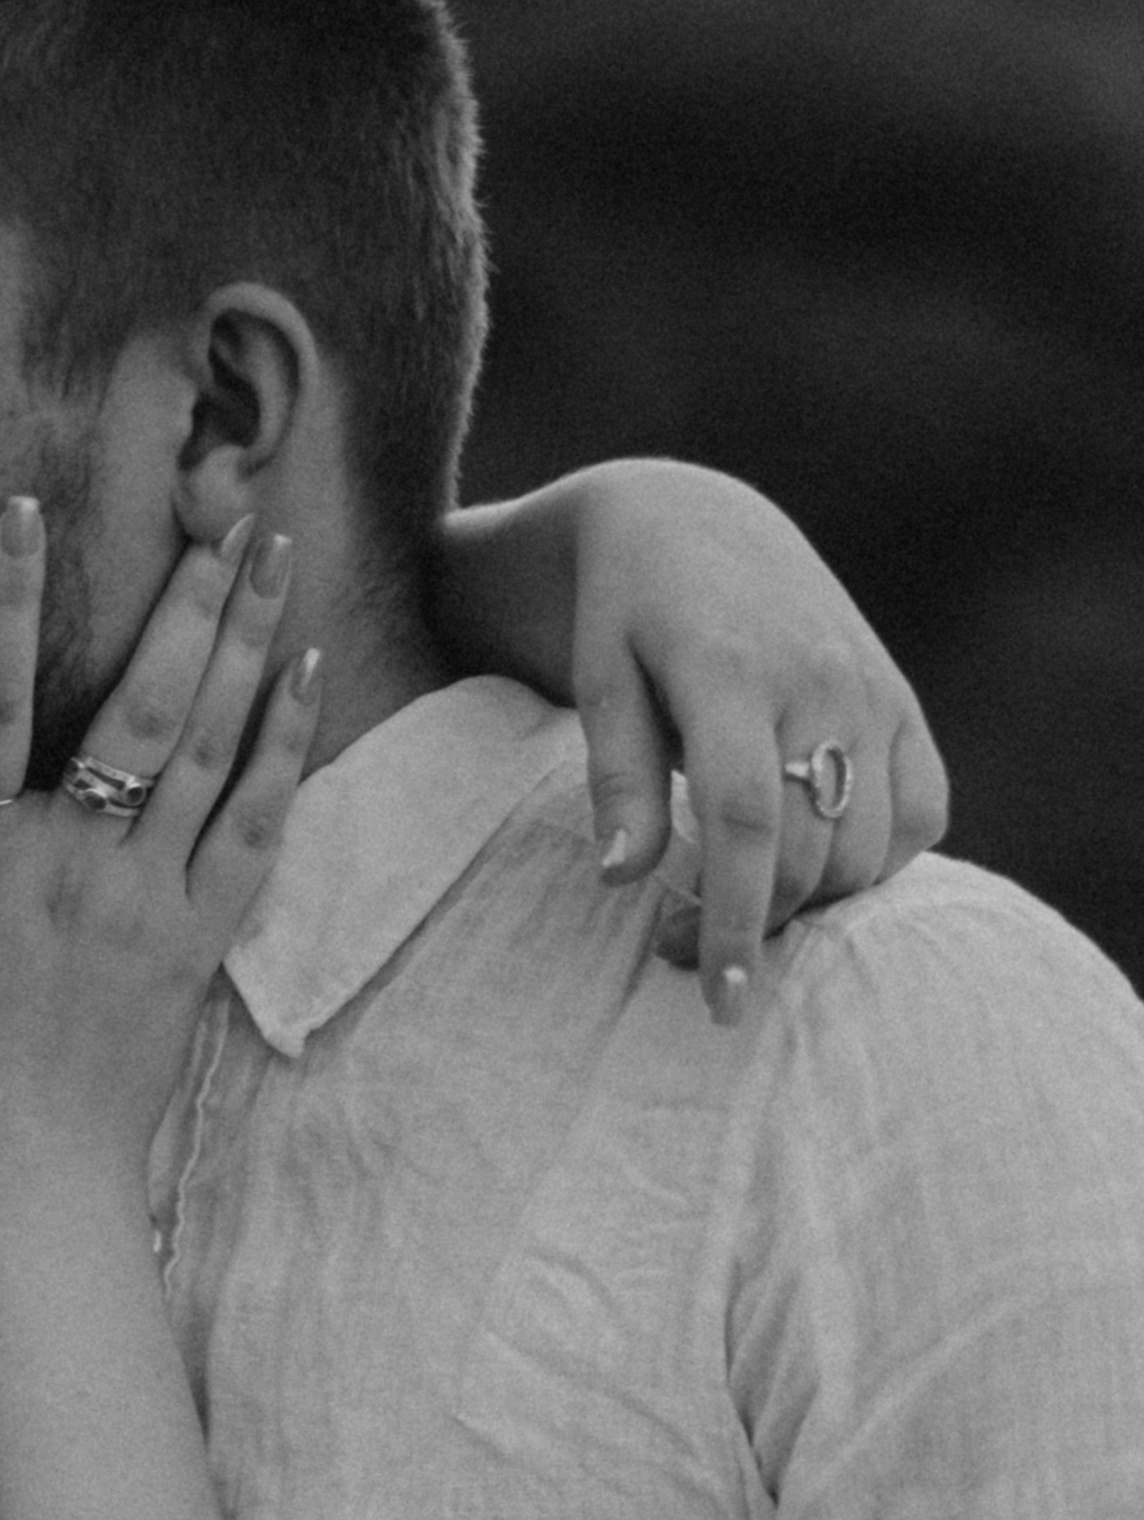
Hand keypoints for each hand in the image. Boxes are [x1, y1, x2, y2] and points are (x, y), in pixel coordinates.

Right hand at [0, 502, 319, 1191]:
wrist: (28, 1173)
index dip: (6, 603)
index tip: (25, 512)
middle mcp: (74, 865)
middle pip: (139, 709)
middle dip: (186, 601)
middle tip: (222, 512)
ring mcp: (149, 901)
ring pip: (210, 752)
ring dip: (247, 646)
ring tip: (273, 556)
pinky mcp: (203, 939)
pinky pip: (257, 829)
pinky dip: (285, 749)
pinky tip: (304, 676)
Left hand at [568, 464, 948, 1017]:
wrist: (697, 524)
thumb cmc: (626, 611)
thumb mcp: (598, 678)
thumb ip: (616, 776)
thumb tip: (623, 876)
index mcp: (733, 672)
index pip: (748, 821)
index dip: (737, 917)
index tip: (718, 996)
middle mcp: (821, 681)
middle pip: (811, 849)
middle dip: (756, 924)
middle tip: (679, 947)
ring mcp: (873, 691)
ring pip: (870, 846)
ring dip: (812, 902)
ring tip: (736, 906)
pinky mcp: (902, 701)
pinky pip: (922, 811)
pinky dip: (878, 861)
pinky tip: (812, 865)